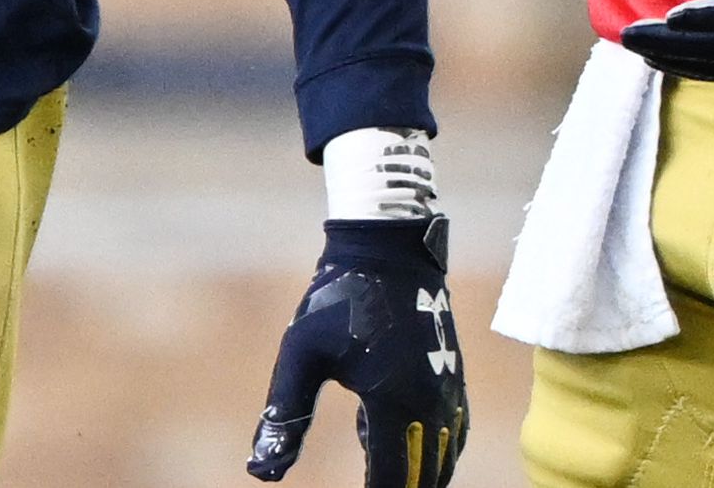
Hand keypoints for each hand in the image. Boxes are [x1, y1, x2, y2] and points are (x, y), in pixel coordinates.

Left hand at [249, 217, 468, 486]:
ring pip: (444, 456)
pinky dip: (430, 448)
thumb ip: (284, 417)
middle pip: (426, 476)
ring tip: (383, 476)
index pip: (393, 480)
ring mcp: (448, 389)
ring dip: (418, 473)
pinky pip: (452, 430)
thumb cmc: (337, 299)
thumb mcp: (301, 356)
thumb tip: (260, 471)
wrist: (386, 248)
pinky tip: (389, 439)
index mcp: (395, 403)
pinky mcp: (453, 374)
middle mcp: (432, 402)